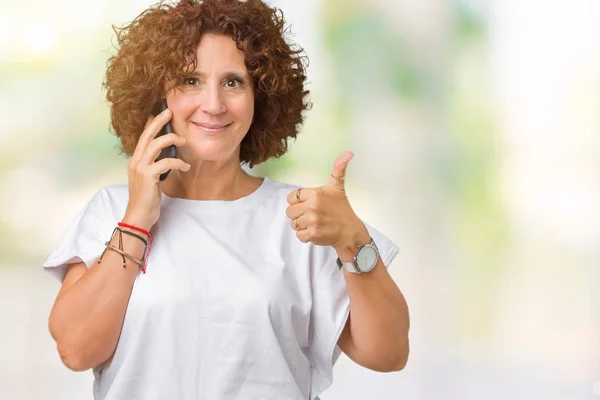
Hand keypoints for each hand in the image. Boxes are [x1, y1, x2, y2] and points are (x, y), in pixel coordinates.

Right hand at [123, 107, 190, 229]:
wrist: (138, 216)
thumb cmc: (146, 200)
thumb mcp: (150, 179)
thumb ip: (155, 167)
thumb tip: (167, 157)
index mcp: (136, 161)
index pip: (143, 138)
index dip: (151, 124)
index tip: (159, 113)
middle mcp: (136, 162)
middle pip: (147, 135)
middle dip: (158, 122)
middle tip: (169, 112)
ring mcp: (140, 168)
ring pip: (155, 145)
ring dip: (171, 140)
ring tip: (184, 140)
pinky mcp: (148, 176)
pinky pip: (165, 162)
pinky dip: (178, 162)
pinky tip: (185, 167)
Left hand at [285, 151, 368, 252]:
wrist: (350, 231)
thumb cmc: (343, 209)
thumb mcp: (338, 187)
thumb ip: (338, 169)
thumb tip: (348, 153)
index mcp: (315, 194)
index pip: (292, 197)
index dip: (298, 202)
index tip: (308, 204)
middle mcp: (312, 207)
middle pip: (289, 211)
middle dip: (298, 214)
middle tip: (311, 215)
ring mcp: (312, 221)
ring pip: (293, 224)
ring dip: (302, 225)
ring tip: (315, 222)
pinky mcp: (312, 234)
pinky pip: (298, 235)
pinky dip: (305, 235)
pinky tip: (316, 230)